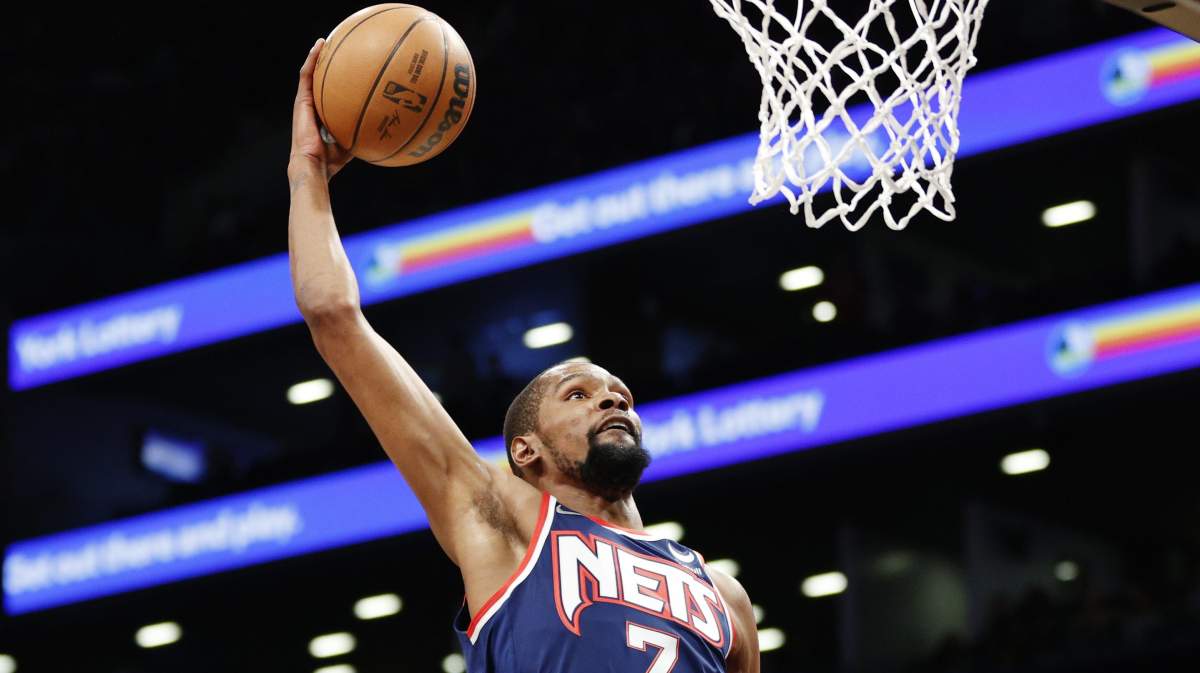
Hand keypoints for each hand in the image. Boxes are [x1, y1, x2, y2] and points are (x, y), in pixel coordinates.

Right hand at [290, 38, 352, 181]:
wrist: (315, 164)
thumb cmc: (333, 160)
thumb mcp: (354, 143)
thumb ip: (365, 133)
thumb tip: (386, 129)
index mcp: (323, 114)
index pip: (329, 93)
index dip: (336, 80)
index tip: (348, 68)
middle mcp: (313, 105)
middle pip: (319, 80)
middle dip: (326, 64)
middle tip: (336, 49)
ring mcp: (305, 102)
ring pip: (310, 73)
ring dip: (317, 56)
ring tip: (325, 41)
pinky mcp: (301, 100)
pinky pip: (306, 75)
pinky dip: (312, 59)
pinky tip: (319, 46)